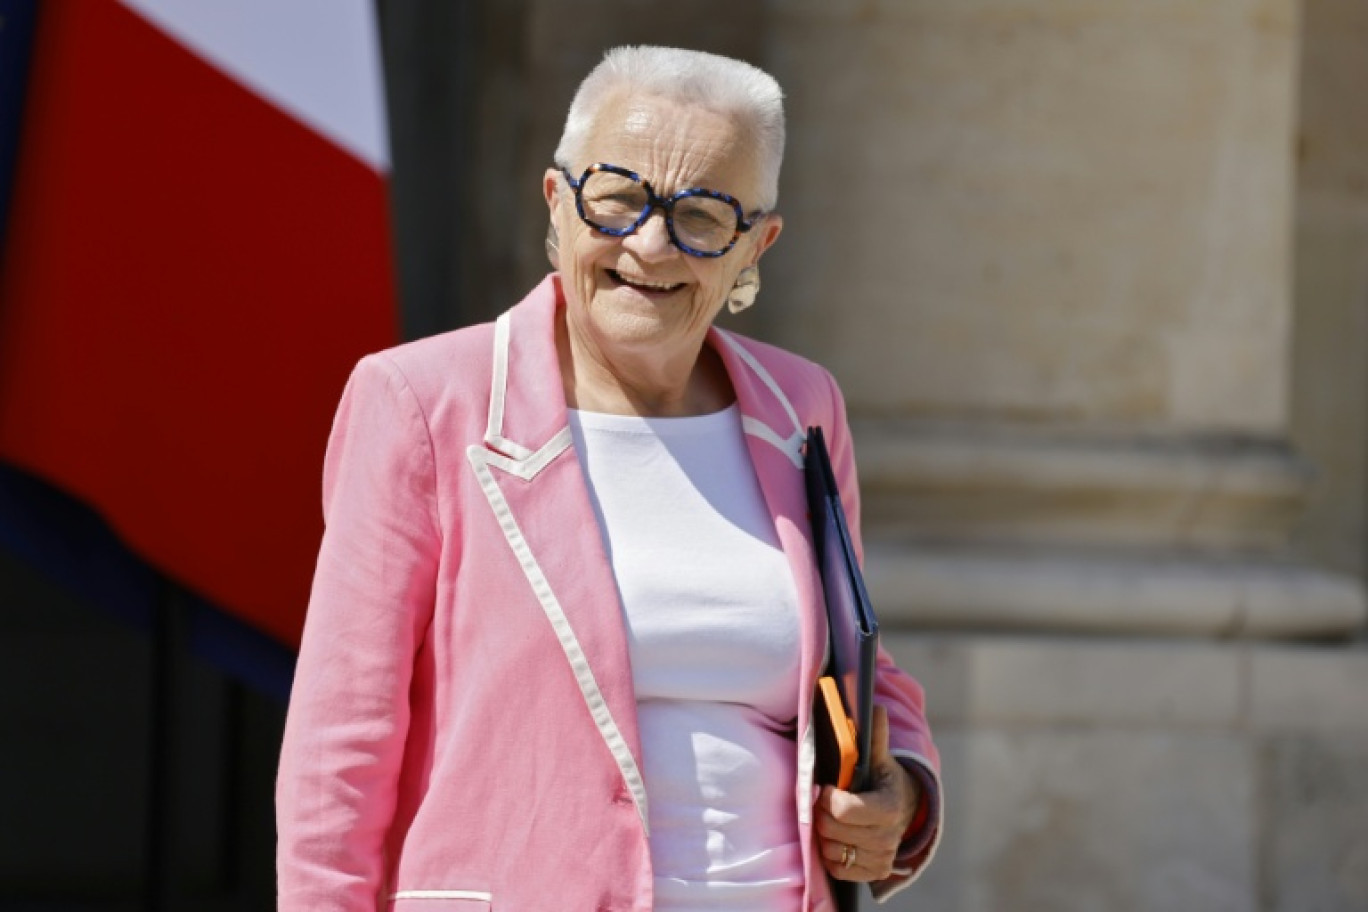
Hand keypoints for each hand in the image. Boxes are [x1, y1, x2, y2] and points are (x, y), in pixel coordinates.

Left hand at [815, 704, 919, 881]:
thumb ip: (875, 735)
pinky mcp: (872, 873)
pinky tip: (837, 836)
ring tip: (830, 817)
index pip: (843, 809)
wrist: (904, 811)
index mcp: (890, 806)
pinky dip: (830, 853)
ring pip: (831, 850)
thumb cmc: (883, 780)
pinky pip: (836, 868)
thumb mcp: (880, 758)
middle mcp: (888, 837)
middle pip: (831, 829)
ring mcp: (881, 858)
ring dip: (823, 833)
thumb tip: (875, 706)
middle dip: (820, 812)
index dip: (827, 797)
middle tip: (822, 800)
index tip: (825, 787)